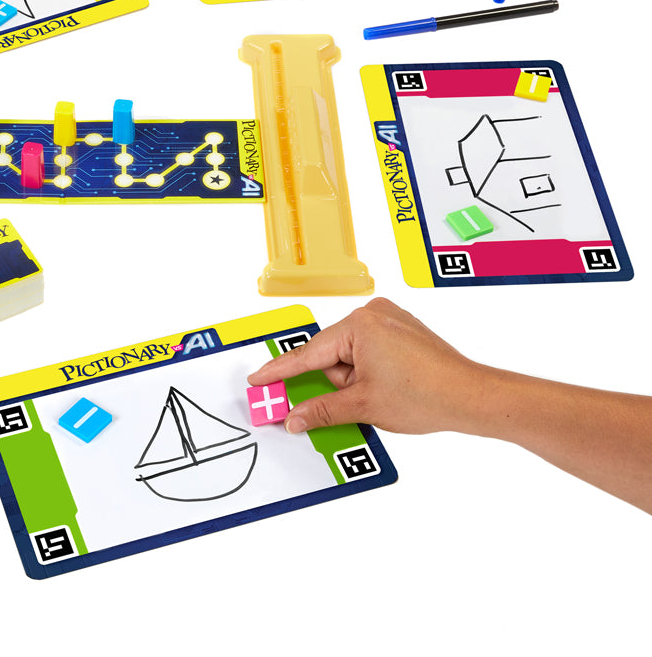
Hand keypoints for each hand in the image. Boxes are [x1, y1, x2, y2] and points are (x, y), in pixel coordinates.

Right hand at [247, 298, 484, 434]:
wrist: (472, 397)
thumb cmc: (428, 394)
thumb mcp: (363, 405)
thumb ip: (321, 410)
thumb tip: (295, 416)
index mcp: (360, 325)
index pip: (309, 353)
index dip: (280, 372)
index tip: (259, 380)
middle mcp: (373, 314)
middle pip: (331, 355)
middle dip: (334, 383)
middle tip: (333, 404)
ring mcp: (390, 320)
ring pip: (350, 356)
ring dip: (354, 381)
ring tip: (381, 398)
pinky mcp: (402, 331)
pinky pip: (368, 351)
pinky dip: (366, 372)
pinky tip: (383, 391)